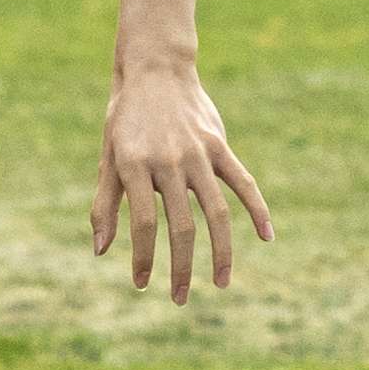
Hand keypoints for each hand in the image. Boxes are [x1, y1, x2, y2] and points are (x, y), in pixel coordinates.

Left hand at [94, 57, 273, 305]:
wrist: (155, 70)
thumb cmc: (125, 120)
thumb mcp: (109, 158)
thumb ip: (105, 204)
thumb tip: (102, 252)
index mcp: (135, 165)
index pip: (145, 224)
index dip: (144, 257)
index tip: (142, 283)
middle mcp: (168, 161)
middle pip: (181, 226)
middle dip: (180, 268)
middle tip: (179, 299)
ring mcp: (198, 153)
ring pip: (216, 213)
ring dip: (220, 253)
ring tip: (220, 283)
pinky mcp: (220, 146)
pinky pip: (244, 183)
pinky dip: (258, 209)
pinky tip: (267, 237)